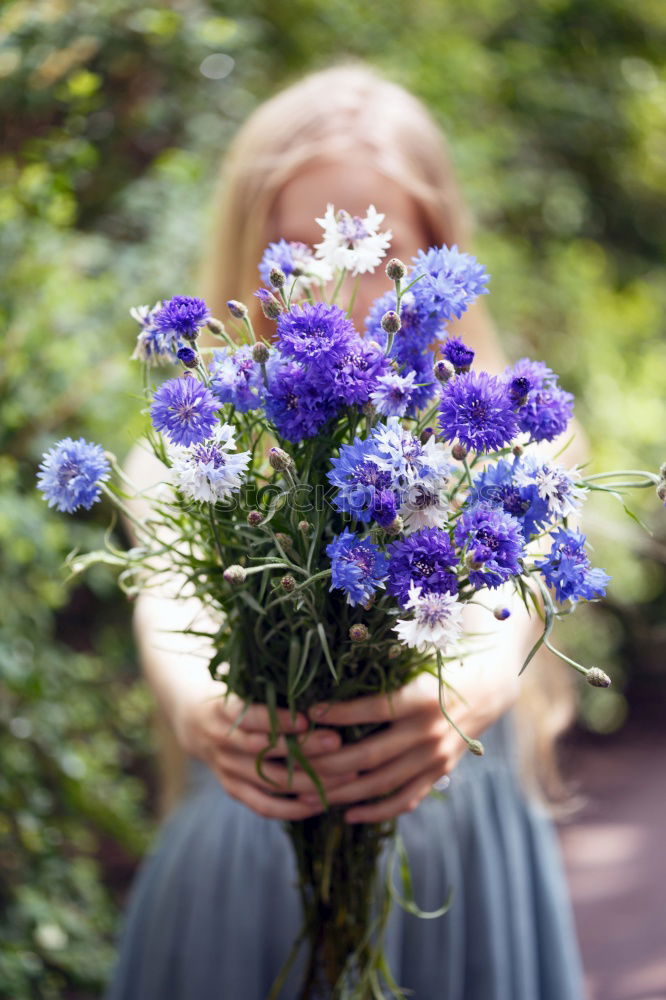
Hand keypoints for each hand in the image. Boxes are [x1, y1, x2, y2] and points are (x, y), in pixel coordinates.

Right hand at [174, 691, 358, 820]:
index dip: (280, 721)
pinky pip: (264, 807)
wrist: (194, 724)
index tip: (310, 719)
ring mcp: (227, 770)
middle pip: (266, 751)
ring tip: (344, 776)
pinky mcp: (233, 791)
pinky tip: (321, 802)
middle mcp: (223, 742)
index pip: (252, 718)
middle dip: (305, 749)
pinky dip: (293, 808)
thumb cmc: (235, 697)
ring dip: (311, 781)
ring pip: (272, 782)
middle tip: (338, 742)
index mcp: (224, 711)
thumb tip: (320, 690)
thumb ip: (270, 690)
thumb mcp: (242, 685)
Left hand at [299, 669, 517, 822]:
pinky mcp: (438, 773)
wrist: (490, 687)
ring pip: (382, 783)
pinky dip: (376, 811)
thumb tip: (335, 671)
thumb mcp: (418, 660)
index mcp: (421, 697)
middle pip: (369, 754)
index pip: (371, 710)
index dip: (337, 714)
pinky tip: (348, 814)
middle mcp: (428, 731)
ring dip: (344, 793)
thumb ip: (384, 668)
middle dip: (328, 763)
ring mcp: (434, 757)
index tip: (306, 714)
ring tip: (310, 795)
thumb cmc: (443, 664)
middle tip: (296, 765)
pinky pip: (404, 800)